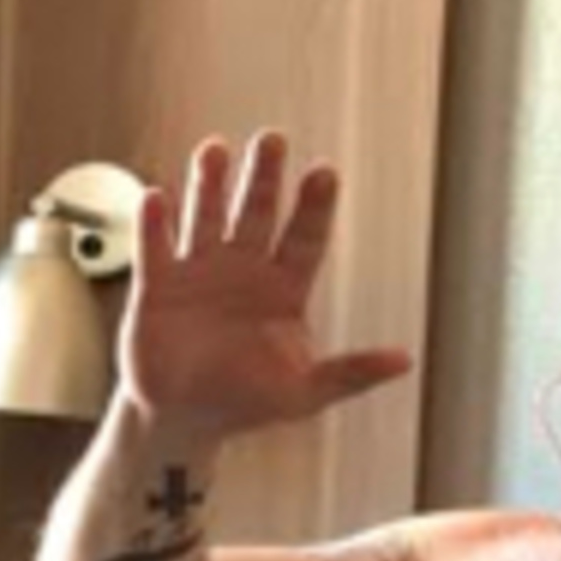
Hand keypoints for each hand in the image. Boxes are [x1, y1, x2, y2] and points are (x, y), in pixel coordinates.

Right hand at [119, 131, 411, 442]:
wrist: (185, 419)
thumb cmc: (246, 402)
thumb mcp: (305, 393)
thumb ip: (352, 372)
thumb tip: (405, 361)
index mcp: (283, 288)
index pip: (305, 238)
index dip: (314, 207)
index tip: (324, 174)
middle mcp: (243, 268)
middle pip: (257, 212)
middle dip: (264, 178)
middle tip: (272, 141)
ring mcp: (200, 272)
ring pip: (206, 217)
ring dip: (209, 186)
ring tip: (214, 151)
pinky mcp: (158, 287)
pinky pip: (156, 250)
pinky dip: (155, 226)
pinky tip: (158, 199)